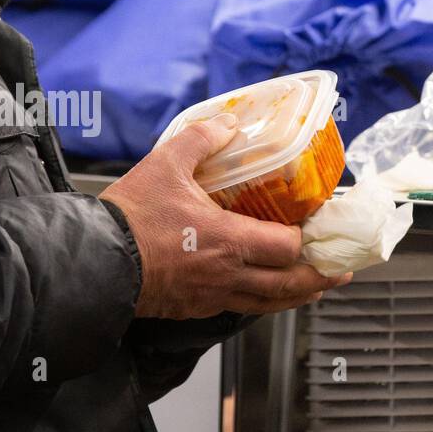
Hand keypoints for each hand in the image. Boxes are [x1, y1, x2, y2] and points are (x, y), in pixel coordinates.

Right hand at [100, 113, 348, 318]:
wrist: (93, 260)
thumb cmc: (131, 216)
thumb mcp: (166, 165)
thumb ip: (201, 139)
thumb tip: (227, 122)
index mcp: (229, 240)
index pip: (287, 247)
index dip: (307, 240)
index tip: (316, 228)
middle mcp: (228, 274)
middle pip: (289, 285)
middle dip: (319, 277)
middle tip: (339, 269)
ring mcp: (213, 296)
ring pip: (269, 304)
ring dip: (297, 296)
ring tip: (315, 288)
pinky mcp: (195, 309)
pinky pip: (240, 309)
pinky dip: (262, 303)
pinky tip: (265, 294)